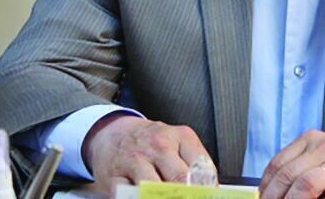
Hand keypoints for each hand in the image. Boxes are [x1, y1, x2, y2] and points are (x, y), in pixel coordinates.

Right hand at [82, 114, 210, 196]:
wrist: (113, 131)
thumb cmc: (151, 142)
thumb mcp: (178, 142)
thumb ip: (195, 164)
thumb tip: (211, 191)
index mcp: (180, 136)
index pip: (202, 166)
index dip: (208, 190)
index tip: (208, 197)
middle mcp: (158, 145)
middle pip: (180, 177)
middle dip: (187, 195)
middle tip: (190, 198)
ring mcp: (135, 160)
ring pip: (154, 188)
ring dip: (164, 197)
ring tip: (170, 198)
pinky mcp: (114, 177)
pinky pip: (129, 196)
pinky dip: (140, 198)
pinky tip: (146, 198)